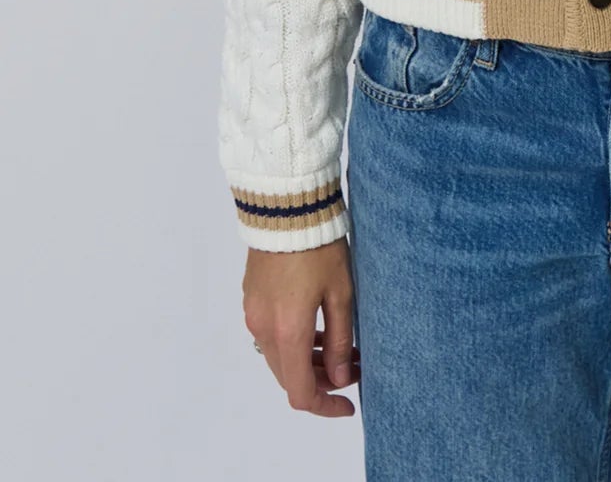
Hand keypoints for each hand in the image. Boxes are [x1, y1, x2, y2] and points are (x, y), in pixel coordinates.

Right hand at [243, 238, 360, 416]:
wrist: (287, 207)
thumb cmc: (319, 247)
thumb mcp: (341, 293)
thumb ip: (340, 341)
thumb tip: (339, 379)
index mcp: (288, 332)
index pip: (301, 392)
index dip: (325, 406)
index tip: (349, 404)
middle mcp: (264, 329)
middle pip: (289, 377)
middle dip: (322, 381)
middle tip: (353, 366)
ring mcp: (254, 314)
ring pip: (280, 357)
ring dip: (309, 361)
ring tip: (343, 347)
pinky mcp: (252, 299)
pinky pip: (271, 335)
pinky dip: (294, 342)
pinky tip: (319, 328)